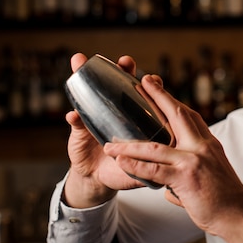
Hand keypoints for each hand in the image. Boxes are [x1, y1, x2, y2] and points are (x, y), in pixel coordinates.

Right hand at [63, 53, 147, 207]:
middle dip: (122, 70)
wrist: (98, 180)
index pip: (147, 96)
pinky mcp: (79, 130)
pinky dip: (74, 117)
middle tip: (125, 62)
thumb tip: (169, 159)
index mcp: (137, 119)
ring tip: (82, 62)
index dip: (151, 86)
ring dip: (85, 75)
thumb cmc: (125, 169)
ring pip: (92, 94)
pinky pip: (75, 121)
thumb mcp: (142, 167)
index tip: (154, 78)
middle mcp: (116, 112)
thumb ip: (153, 161)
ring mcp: (96, 117)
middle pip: (121, 85)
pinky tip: (73, 115)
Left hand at [103, 74, 242, 242]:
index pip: (189, 115)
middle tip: (143, 83)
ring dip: (129, 146)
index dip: (173, 100)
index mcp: (209, 144)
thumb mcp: (211, 175)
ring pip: (155, 147)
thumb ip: (187, 175)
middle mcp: (202, 147)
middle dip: (158, 97)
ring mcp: (193, 161)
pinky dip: (135, 166)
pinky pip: (153, 171)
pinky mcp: (185, 178)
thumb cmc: (225, 199)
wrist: (239, 215)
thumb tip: (169, 188)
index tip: (160, 87)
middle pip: (176, 115)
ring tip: (110, 145)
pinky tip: (121, 163)